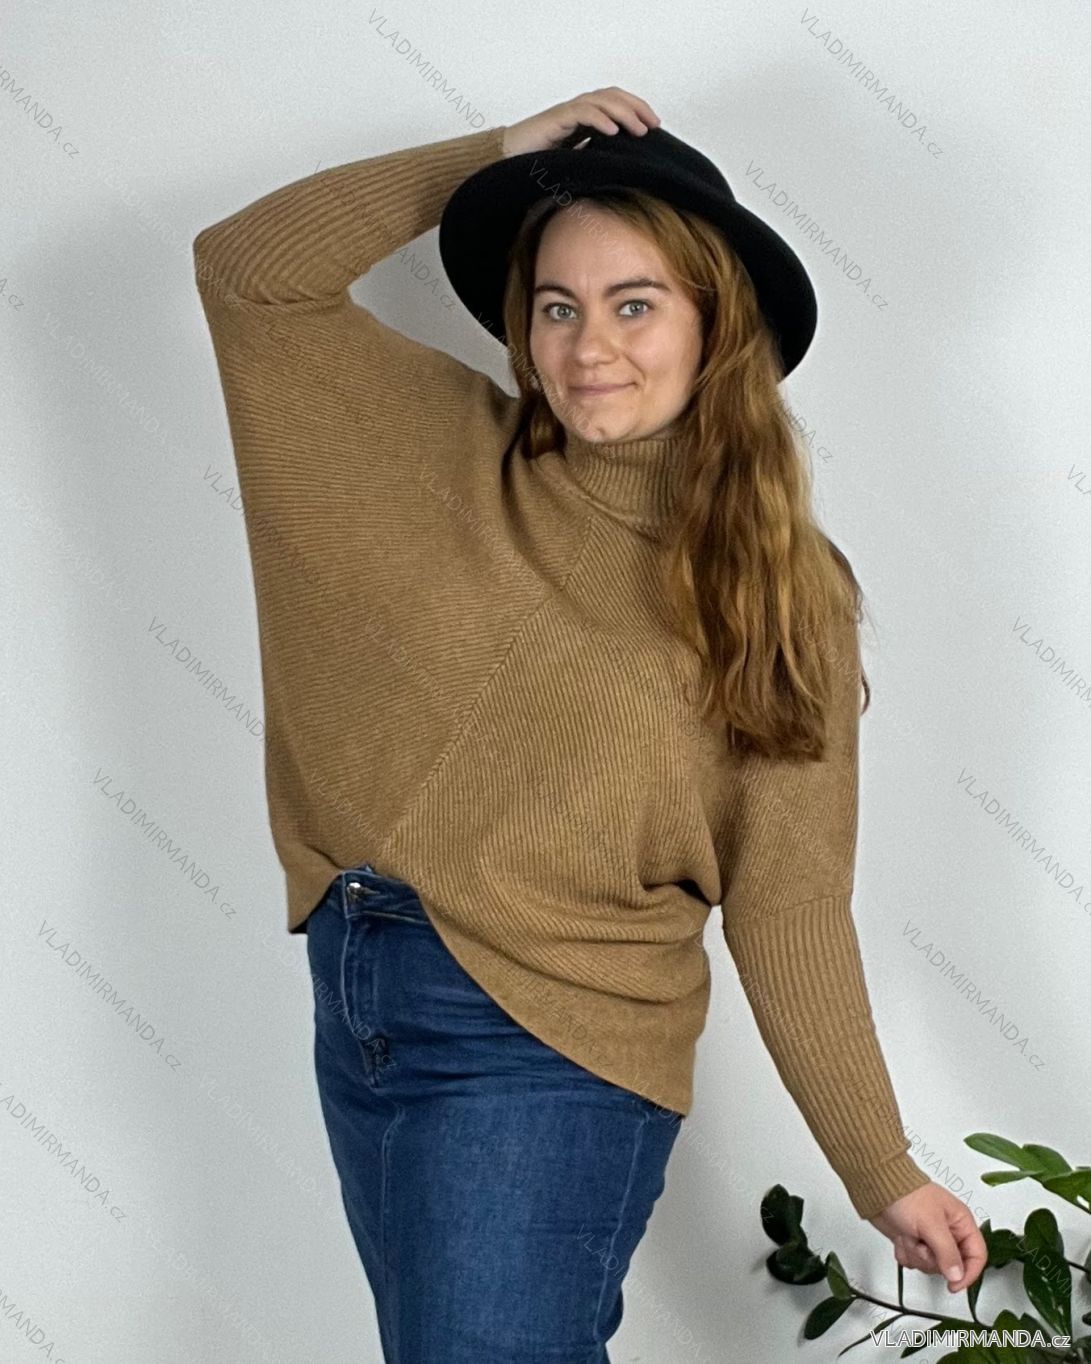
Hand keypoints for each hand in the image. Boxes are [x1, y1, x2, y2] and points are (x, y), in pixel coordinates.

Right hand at [500, 87, 660, 158]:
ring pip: (600, 101)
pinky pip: (580, 113)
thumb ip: (594, 161)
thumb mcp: (574, 166)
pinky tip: (612, 131)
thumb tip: (620, 175)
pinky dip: (598, 120)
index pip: (615, 103)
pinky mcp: (554, 120)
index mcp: (583, 119)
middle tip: (654, 125)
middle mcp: (576, 111)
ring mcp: (565, 113)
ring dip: (623, 113)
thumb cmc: (537, 166)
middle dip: (636, 107)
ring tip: (639, 129)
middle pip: (613, 96)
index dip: (636, 109)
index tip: (655, 126)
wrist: (506, 163)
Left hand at [868, 1182, 986, 1293]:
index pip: (977, 1255)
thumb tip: (957, 1276)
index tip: (954, 1284)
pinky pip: (913, 1262)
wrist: (876, 1189)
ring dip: (916, 1255)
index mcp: (960, 1222)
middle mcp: (948, 1232)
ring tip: (909, 1235)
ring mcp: (929, 1238)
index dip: (969, 1273)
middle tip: (922, 1244)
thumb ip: (947, 1252)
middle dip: (932, 1259)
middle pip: (952, 1265)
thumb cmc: (906, 1195)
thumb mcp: (931, 1224)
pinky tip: (901, 1237)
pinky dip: (905, 1253)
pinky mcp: (913, 1242)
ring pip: (931, 1266)